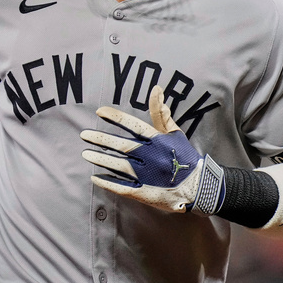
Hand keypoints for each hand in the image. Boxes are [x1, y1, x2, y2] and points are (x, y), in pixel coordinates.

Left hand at [81, 85, 224, 214]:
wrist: (199, 187)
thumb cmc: (185, 158)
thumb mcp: (176, 134)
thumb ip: (162, 114)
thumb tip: (156, 90)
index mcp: (158, 141)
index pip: (134, 125)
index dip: (116, 117)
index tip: (100, 111)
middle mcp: (151, 157)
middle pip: (121, 145)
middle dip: (101, 139)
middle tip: (84, 134)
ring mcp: (146, 175)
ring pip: (118, 165)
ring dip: (100, 159)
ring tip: (85, 154)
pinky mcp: (144, 192)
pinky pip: (121, 186)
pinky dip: (107, 182)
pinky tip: (95, 177)